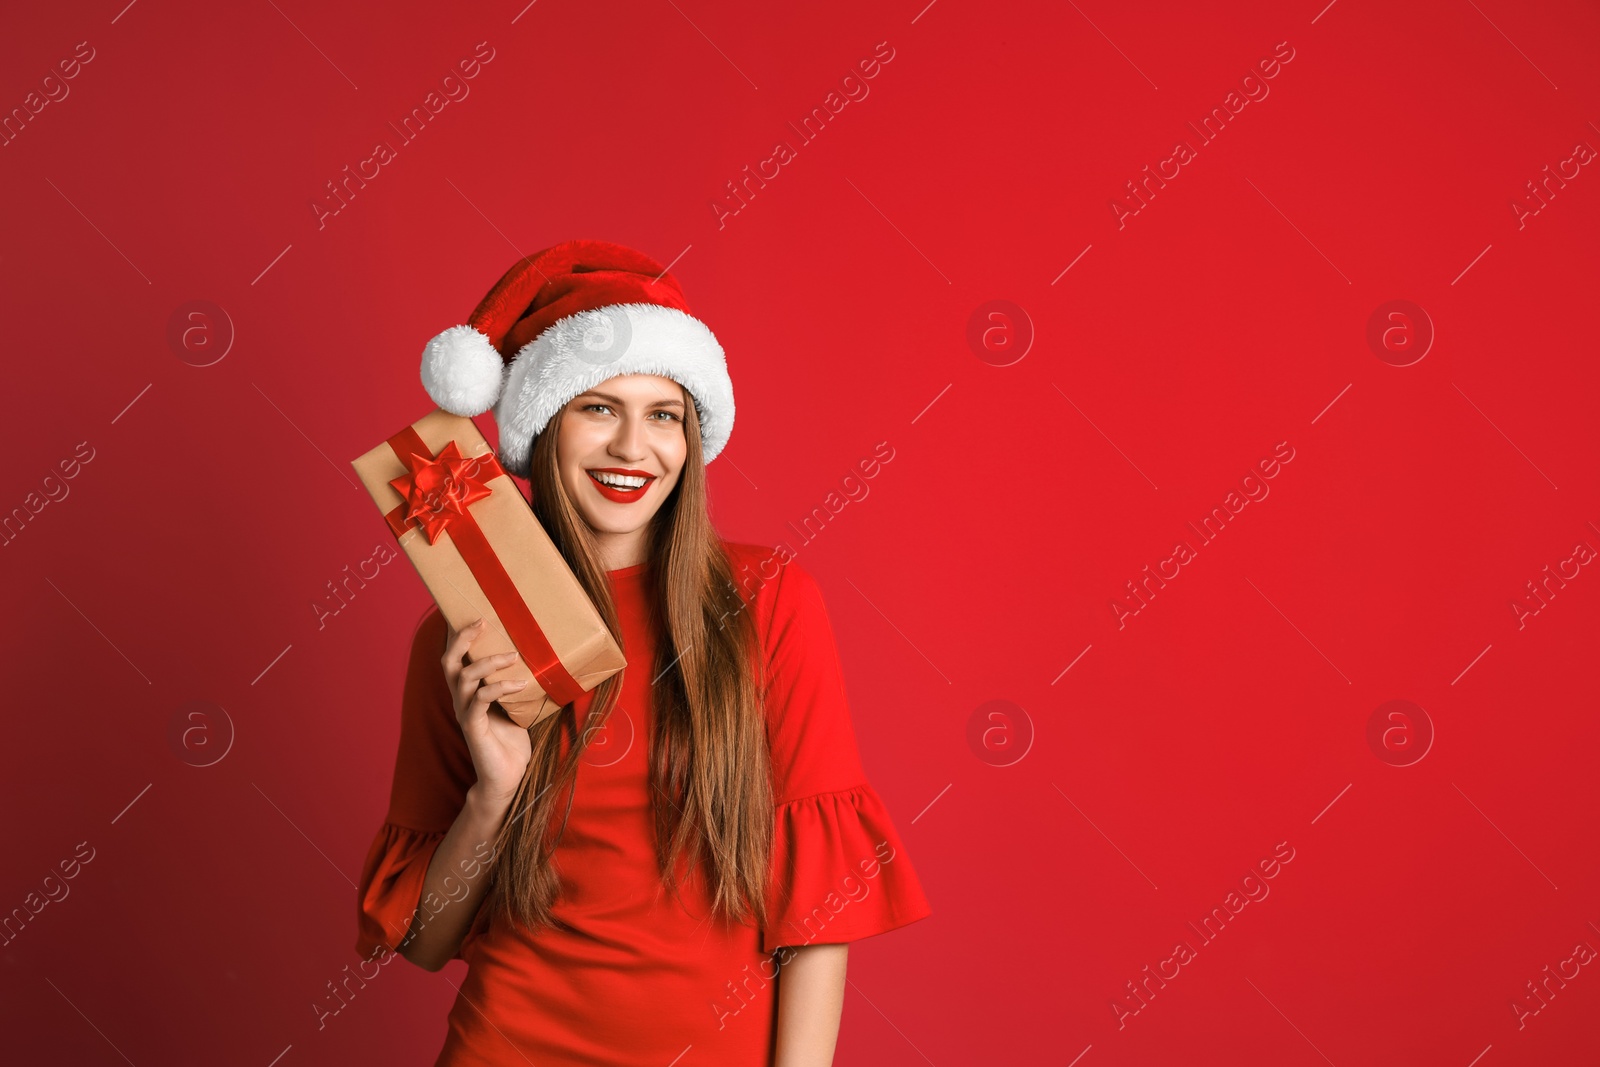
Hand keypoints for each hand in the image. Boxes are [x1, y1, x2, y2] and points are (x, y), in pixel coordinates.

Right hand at [442, 617, 534, 806]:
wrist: (506, 779)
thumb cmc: (512, 742)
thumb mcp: (518, 707)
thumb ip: (520, 685)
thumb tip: (544, 660)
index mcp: (469, 693)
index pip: (456, 659)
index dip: (460, 636)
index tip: (477, 614)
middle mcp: (462, 700)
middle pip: (449, 662)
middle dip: (462, 639)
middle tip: (482, 621)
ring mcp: (466, 713)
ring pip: (464, 678)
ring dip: (489, 662)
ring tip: (513, 656)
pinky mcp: (474, 728)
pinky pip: (481, 701)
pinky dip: (500, 688)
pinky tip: (520, 684)